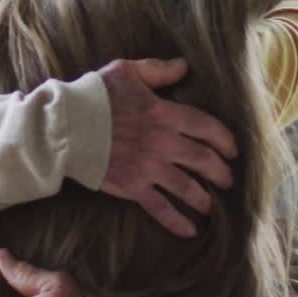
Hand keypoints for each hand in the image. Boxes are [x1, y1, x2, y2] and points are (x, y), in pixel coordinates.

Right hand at [97, 57, 236, 237]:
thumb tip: (185, 65)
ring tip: (212, 206)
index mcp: (164, 113)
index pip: (206, 127)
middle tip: (228, 180)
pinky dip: (178, 221)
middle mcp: (162, 143)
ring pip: (188, 187)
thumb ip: (158, 69)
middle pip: (203, 160)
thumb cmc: (93, 95)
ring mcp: (149, 167)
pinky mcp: (133, 187)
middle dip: (221, 172)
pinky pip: (161, 208)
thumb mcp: (126, 71)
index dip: (225, 139)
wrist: (64, 126)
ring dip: (204, 198)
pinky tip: (191, 230)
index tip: (233, 150)